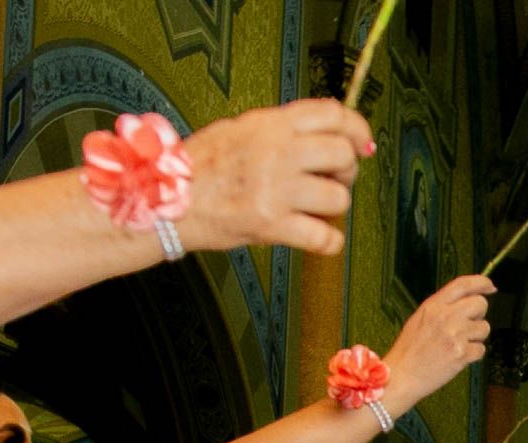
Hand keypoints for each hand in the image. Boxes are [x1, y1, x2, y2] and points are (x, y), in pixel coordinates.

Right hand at [177, 100, 373, 254]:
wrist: (165, 200)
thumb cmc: (199, 166)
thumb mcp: (240, 129)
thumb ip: (281, 129)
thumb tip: (324, 131)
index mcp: (270, 124)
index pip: (332, 114)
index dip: (356, 127)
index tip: (362, 142)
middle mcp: (277, 152)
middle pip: (343, 155)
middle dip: (347, 170)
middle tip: (334, 179)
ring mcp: (275, 189)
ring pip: (339, 198)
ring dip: (334, 207)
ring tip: (316, 208)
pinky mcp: (271, 225)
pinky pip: (324, 237)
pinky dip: (328, 242)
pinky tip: (318, 237)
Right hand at [385, 276, 495, 410]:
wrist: (401, 375)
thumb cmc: (410, 350)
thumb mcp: (421, 318)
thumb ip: (443, 307)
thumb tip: (468, 300)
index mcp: (434, 305)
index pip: (463, 284)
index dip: (481, 282)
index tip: (490, 286)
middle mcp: (446, 316)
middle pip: (480, 304)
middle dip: (479, 315)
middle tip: (467, 326)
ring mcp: (455, 335)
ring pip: (484, 328)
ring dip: (476, 337)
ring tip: (457, 345)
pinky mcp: (462, 354)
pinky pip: (481, 349)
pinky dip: (473, 355)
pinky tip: (457, 358)